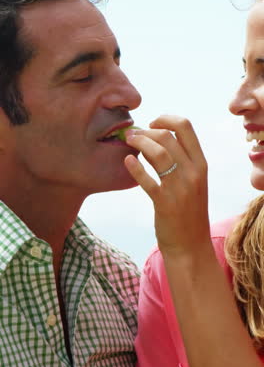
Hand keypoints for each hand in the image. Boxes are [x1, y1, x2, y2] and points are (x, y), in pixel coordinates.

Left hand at [124, 115, 211, 259]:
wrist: (190, 247)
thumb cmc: (188, 213)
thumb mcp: (193, 183)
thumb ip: (182, 162)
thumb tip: (158, 139)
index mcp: (200, 164)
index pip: (185, 127)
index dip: (166, 119)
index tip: (152, 123)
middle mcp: (193, 172)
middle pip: (167, 136)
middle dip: (146, 130)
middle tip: (133, 134)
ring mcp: (180, 187)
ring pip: (157, 152)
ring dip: (139, 143)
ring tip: (128, 142)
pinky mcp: (165, 202)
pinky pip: (147, 179)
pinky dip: (134, 167)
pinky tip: (127, 161)